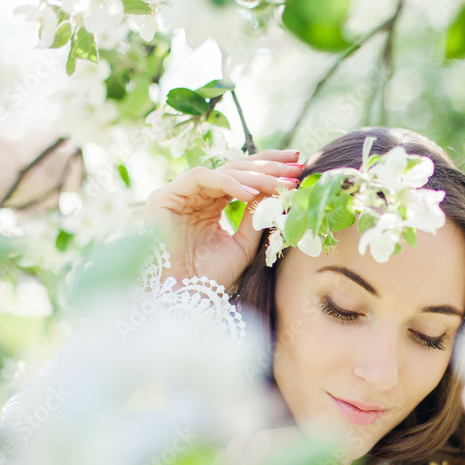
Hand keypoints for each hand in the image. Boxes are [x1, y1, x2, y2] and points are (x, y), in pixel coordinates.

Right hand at [143, 149, 303, 288]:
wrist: (184, 299)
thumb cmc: (212, 278)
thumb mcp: (244, 244)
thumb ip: (257, 216)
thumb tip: (277, 188)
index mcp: (211, 204)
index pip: (242, 177)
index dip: (270, 169)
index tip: (299, 167)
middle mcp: (195, 195)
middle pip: (235, 168)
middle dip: (268, 166)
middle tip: (296, 166)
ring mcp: (179, 194)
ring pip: (222, 171)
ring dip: (253, 175)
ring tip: (279, 184)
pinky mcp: (164, 197)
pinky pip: (201, 178)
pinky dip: (228, 183)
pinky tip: (250, 193)